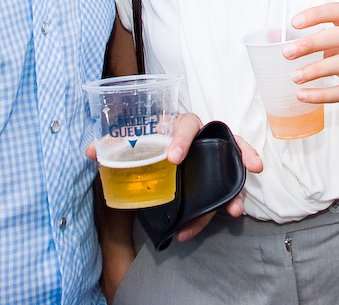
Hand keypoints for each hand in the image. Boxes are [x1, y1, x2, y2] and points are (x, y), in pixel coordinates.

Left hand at [87, 113, 264, 240]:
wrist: (159, 150)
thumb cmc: (150, 142)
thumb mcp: (133, 143)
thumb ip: (113, 146)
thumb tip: (91, 152)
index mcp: (180, 126)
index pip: (187, 124)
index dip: (182, 139)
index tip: (174, 159)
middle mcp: (203, 138)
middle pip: (226, 138)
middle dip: (239, 151)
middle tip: (247, 167)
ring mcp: (213, 155)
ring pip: (233, 164)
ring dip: (239, 185)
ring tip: (235, 209)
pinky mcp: (216, 173)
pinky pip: (229, 184)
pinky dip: (232, 199)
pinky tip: (230, 214)